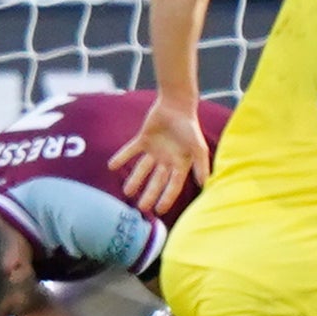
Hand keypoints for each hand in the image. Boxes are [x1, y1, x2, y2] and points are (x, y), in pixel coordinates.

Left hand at [108, 99, 210, 214]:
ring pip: (142, 169)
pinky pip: (130, 151)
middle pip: (156, 181)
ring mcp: (154, 150)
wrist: (177, 105)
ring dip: (134, 179)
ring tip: (126, 191)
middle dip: (149, 194)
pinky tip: (111, 166)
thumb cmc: (190, 127)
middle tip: (141, 207)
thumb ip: (201, 165)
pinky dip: (121, 157)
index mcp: (180, 164)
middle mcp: (166, 160)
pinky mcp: (143, 140)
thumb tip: (204, 184)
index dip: (166, 198)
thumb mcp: (198, 148)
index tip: (159, 211)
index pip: (172, 186)